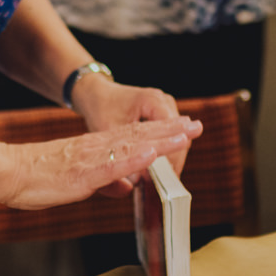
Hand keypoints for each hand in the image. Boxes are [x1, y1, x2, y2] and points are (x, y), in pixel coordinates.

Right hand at [0, 114, 201, 208]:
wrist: (8, 171)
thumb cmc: (37, 177)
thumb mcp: (79, 181)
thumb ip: (104, 181)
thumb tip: (126, 186)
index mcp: (95, 148)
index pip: (134, 137)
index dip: (161, 132)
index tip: (183, 128)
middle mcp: (97, 147)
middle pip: (139, 136)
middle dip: (170, 131)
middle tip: (196, 125)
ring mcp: (91, 158)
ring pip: (132, 146)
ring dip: (160, 140)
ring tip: (184, 133)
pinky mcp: (83, 172)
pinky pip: (112, 164)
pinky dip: (134, 158)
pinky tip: (151, 153)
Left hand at [76, 75, 195, 177]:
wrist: (98, 93)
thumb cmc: (101, 109)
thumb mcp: (108, 131)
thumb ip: (121, 155)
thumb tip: (136, 182)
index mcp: (151, 101)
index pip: (170, 133)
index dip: (168, 158)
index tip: (162, 177)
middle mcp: (162, 101)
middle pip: (177, 135)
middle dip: (172, 160)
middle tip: (166, 183)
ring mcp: (165, 106)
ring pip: (176, 136)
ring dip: (171, 156)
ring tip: (165, 176)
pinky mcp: (162, 113)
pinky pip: (170, 134)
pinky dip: (167, 149)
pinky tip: (164, 166)